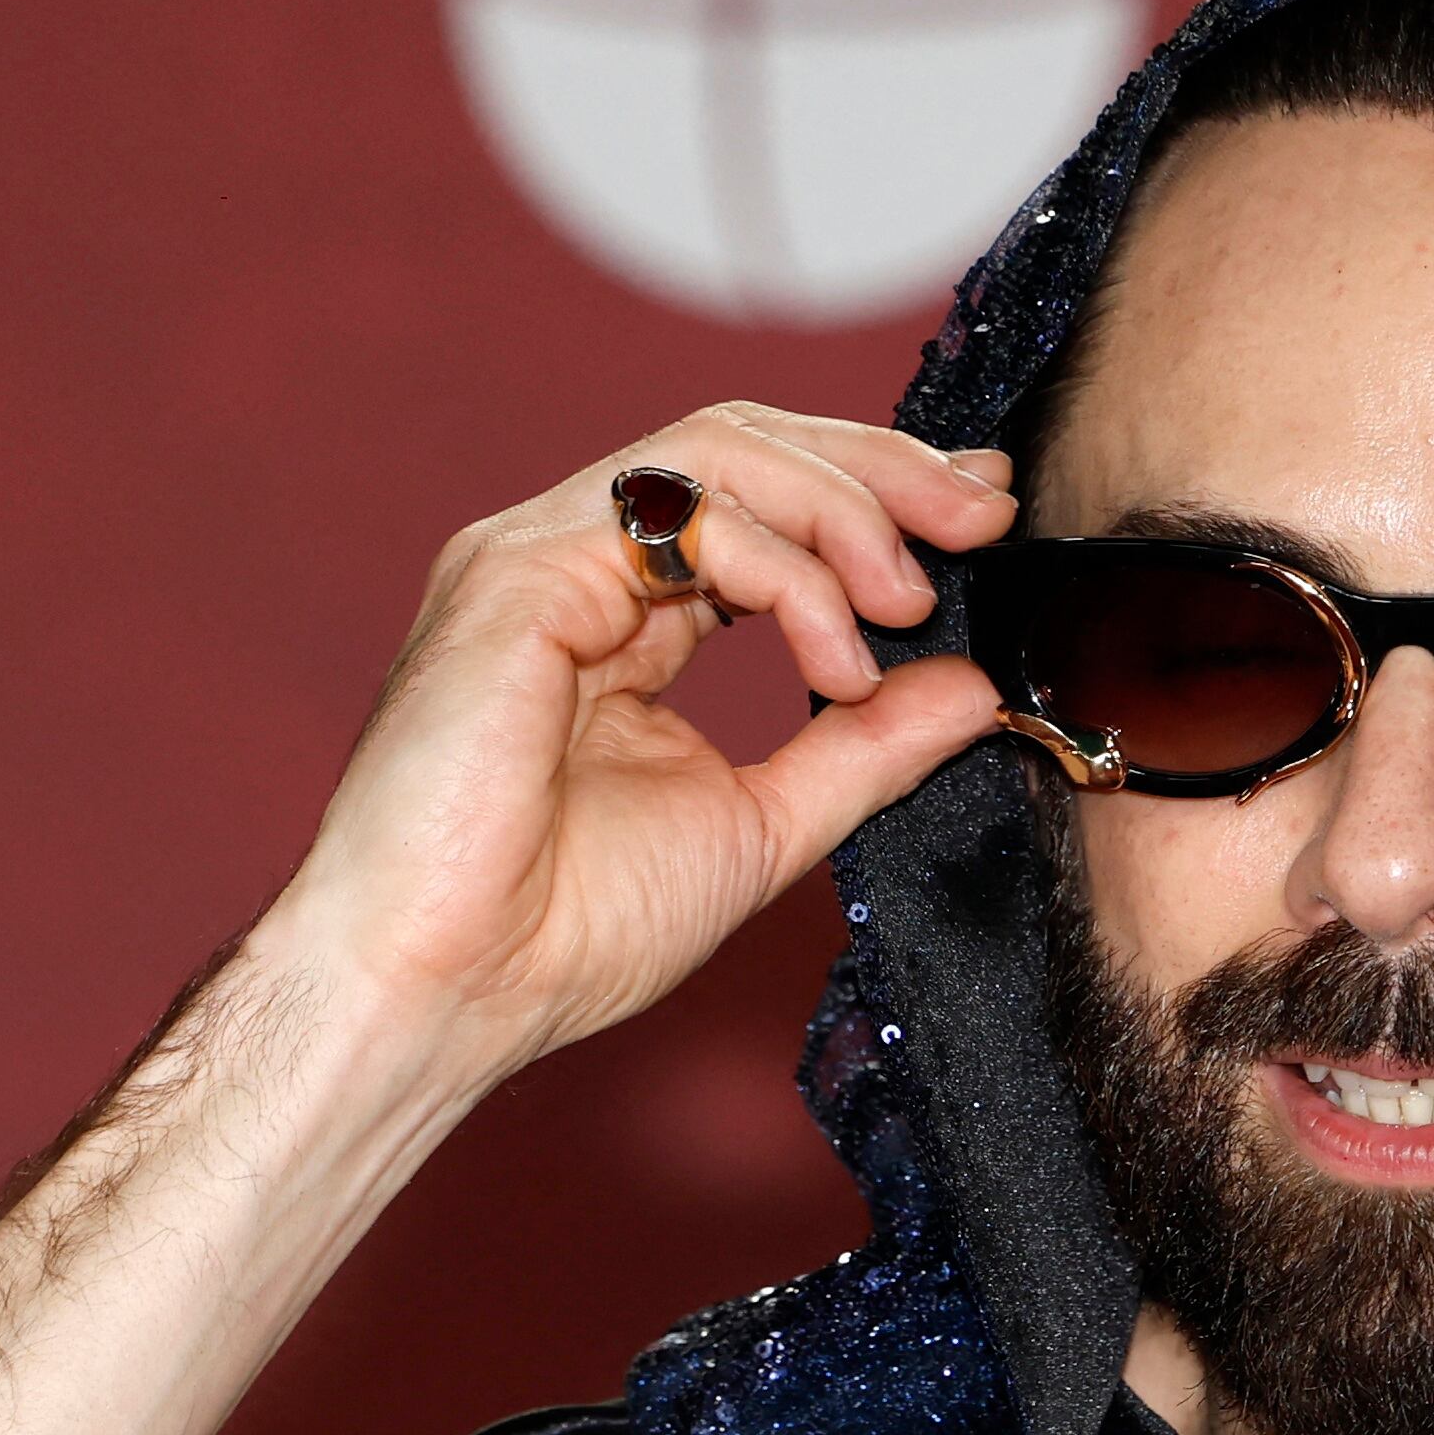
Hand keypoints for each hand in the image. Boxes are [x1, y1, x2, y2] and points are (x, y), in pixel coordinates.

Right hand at [259, 403, 1010, 1085]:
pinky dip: (783, 566)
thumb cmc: (565, 931)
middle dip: (883, 466)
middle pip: (746, 443)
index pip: (763, 502)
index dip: (880, 491)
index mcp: (627, 617)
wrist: (448, 991)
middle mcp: (577, 568)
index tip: (986, 516)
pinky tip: (834, 652)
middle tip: (984, 512)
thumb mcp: (766, 825)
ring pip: (716, 451)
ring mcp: (538, 558)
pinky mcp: (515, 574)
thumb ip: (867, 748)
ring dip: (843, 507)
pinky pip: (675, 513)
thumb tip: (972, 684)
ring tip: (907, 601)